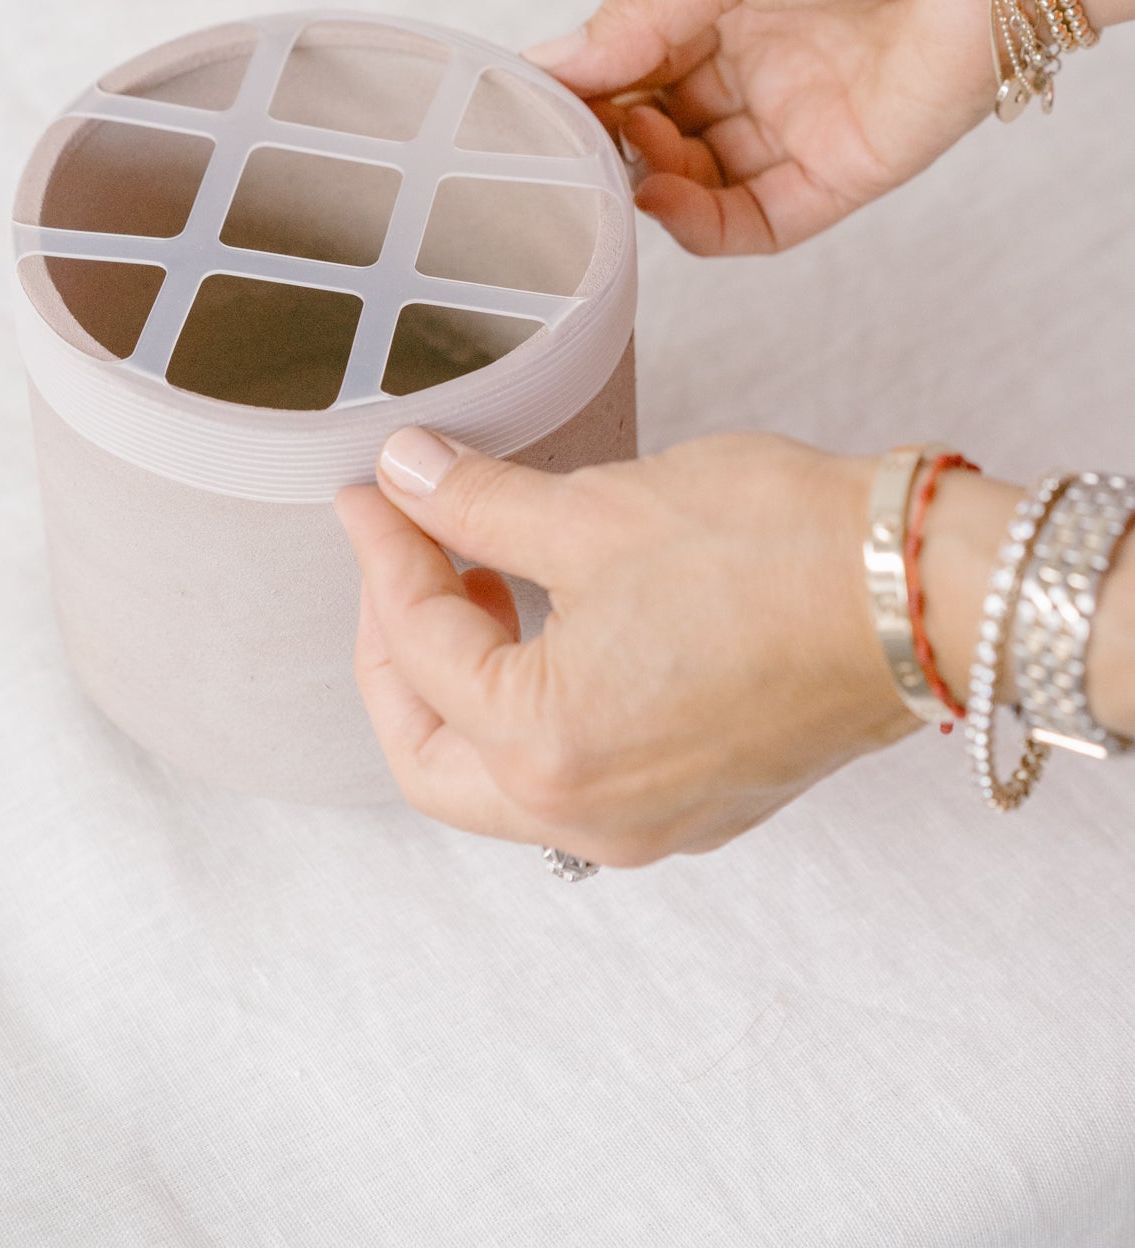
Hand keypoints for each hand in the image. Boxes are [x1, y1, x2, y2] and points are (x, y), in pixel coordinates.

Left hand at [334, 428, 920, 867]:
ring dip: (463, 685)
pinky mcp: (696, 802)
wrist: (925, 592)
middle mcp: (587, 816)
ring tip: (473, 578)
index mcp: (546, 746)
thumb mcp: (599, 509)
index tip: (373, 492)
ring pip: (498, 780)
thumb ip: (478, 503)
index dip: (382, 553)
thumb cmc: (777, 553)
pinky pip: (571, 776)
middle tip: (399, 560)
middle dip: (394, 653)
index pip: (416, 646)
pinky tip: (546, 625)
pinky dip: (531, 710)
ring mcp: (647, 822)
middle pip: (429, 756)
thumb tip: (407, 476)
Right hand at [523, 0, 997, 253]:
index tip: (532, 101)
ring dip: (648, 180)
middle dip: (609, 137)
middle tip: (574, 134)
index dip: (584, 85)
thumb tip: (553, 60)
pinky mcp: (842, 173)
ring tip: (624, 155)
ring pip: (697, 182)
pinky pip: (756, 222)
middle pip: (658, 127)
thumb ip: (640, 12)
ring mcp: (798, 122)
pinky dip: (698, 224)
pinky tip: (661, 198)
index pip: (632, 60)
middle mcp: (758, 65)